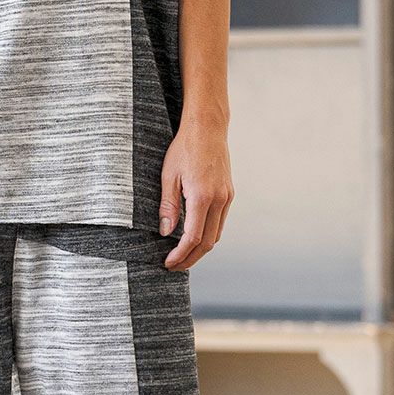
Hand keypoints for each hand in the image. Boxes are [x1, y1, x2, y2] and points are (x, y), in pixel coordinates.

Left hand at [158, 123, 233, 269]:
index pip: (192, 238)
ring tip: (183, 255)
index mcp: (202, 197)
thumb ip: (168, 206)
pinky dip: (208, 235)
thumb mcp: (168, 176)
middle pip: (208, 243)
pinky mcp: (229, 193)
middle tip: (174, 266)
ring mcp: (227, 197)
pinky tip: (195, 237)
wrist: (207, 128)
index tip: (168, 263)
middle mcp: (219, 200)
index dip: (180, 255)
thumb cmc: (184, 148)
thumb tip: (165, 231)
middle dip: (191, 258)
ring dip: (200, 249)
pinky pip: (220, 222)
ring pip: (216, 234)